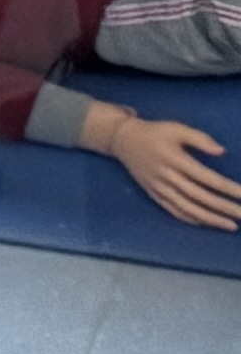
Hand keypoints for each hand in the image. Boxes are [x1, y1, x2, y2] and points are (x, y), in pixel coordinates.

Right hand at [91, 102, 240, 233]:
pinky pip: (173, 210)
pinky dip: (191, 219)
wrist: (123, 140)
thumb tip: (222, 152)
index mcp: (176, 160)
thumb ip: (200, 139)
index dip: (227, 188)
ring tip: (230, 225)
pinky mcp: (154, 194)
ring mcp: (160, 188)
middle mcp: (168, 177)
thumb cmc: (155, 133)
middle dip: (224, 208)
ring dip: (210, 219)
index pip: (207, 178)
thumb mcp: (177, 128)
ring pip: (187, 208)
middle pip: (200, 197)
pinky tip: (205, 223)